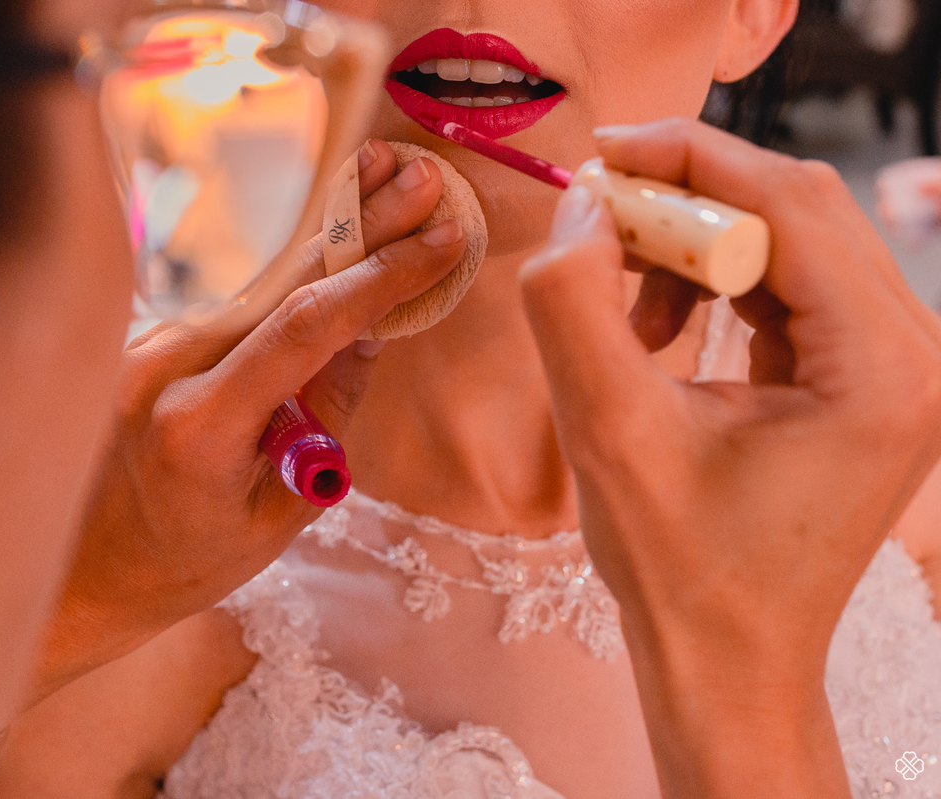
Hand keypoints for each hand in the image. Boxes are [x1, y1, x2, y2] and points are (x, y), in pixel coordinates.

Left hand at [27, 142, 464, 703]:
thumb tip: (370, 330)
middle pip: (281, 282)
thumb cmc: (187, 562)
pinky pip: (231, 312)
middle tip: (418, 176)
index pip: (305, 329)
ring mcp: (141, 350)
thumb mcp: (279, 514)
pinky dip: (284, 290)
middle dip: (358, 226)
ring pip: (257, 291)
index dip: (380, 278)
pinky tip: (330, 256)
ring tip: (386, 193)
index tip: (440, 241)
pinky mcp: (140, 345)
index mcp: (198, 427)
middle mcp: (159, 368)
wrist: (82, 573)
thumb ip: (327, 418)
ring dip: (326, 251)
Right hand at [520, 119, 940, 796]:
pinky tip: (656, 334)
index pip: (790, 207)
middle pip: (800, 211)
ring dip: (695, 249)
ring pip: (791, 244)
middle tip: (596, 211)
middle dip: (688, 198)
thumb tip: (576, 207)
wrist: (729, 663)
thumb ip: (572, 306)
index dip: (688, 161)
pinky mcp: (863, 380)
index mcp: (879, 367)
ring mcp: (895, 368)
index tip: (600, 154)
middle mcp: (912, 355)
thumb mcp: (606, 435)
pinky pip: (789, 291)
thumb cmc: (679, 571)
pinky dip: (714, 288)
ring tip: (622, 308)